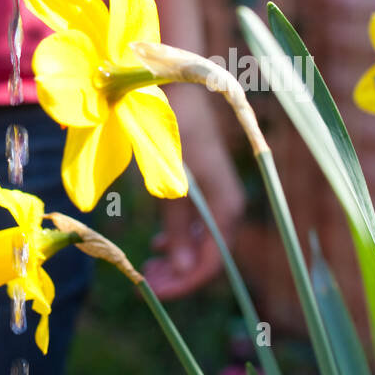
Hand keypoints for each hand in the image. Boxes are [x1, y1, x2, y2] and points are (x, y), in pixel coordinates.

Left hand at [143, 82, 244, 299]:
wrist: (175, 84)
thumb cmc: (171, 127)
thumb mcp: (170, 179)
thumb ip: (177, 223)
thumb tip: (182, 268)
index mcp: (226, 203)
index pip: (213, 259)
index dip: (186, 281)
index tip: (156, 290)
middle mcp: (227, 203)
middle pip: (209, 254)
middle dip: (178, 273)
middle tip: (147, 280)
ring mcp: (217, 194)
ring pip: (202, 240)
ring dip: (177, 257)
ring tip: (149, 267)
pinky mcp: (205, 185)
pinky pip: (197, 224)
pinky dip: (179, 238)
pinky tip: (159, 244)